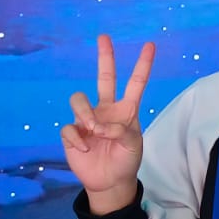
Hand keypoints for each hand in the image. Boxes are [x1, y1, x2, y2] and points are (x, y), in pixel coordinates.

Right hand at [61, 35, 154, 214]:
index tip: (150, 45)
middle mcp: (106, 109)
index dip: (143, 65)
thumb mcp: (133, 144)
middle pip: (104, 78)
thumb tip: (98, 126)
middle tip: (104, 37)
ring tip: (94, 130)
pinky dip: (78, 138)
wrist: (110, 180)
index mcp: (127, 109)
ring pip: (78, 100)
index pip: (136, 83)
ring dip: (85, 114)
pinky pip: (69, 127)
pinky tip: (85, 148)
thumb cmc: (126, 159)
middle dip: (106, 57)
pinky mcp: (72, 132)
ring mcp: (88, 119)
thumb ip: (120, 131)